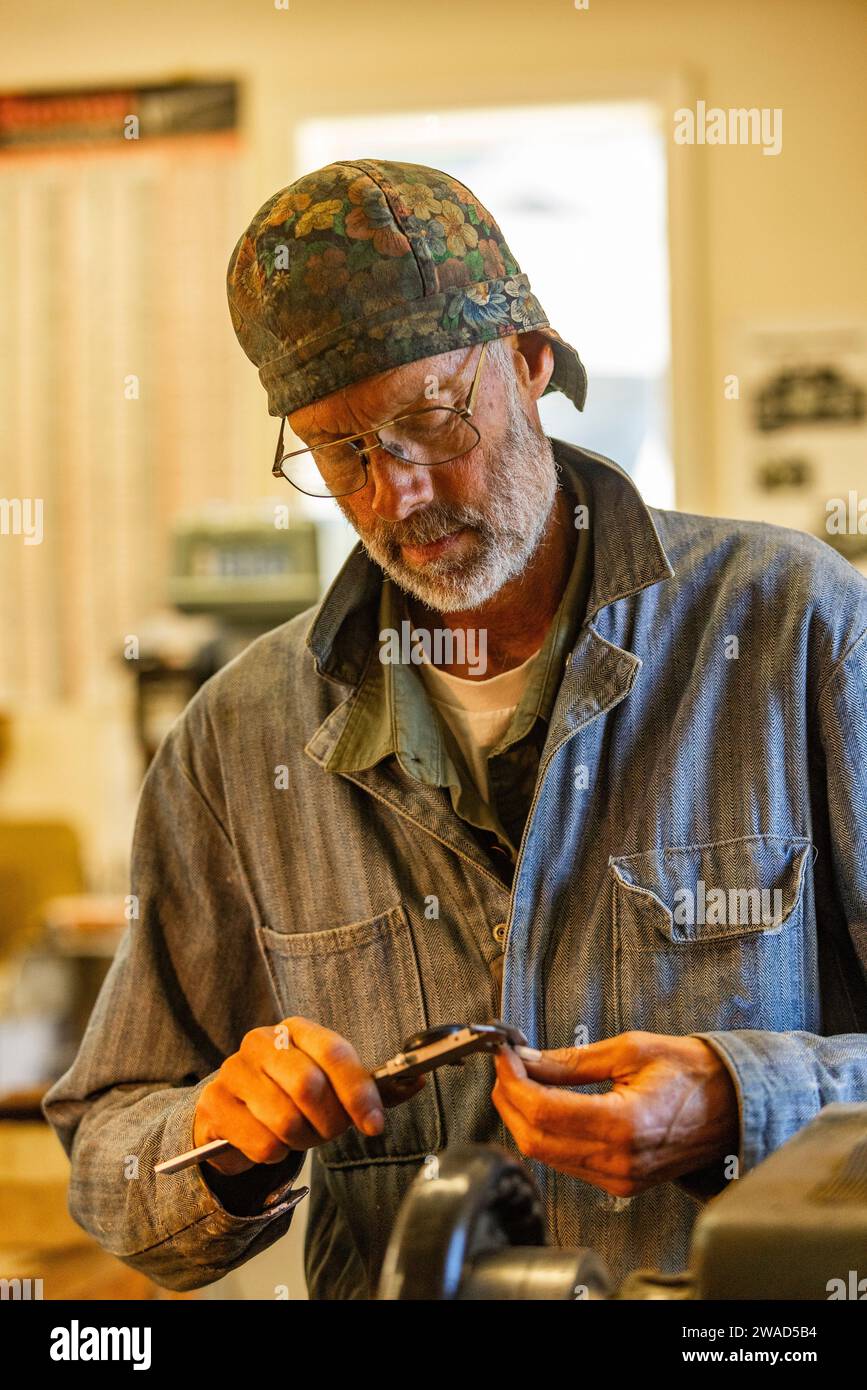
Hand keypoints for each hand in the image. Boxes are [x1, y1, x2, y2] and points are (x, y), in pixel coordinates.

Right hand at [194, 1016, 424, 1174]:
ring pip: (285, 1121)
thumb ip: (373, 1087)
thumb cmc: (291, 1097)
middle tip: (328, 1131)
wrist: (233, 1116)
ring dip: (302, 1141)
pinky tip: (271, 1142)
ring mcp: (233, 1071)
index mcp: (296, 1030)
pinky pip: (262, 1143)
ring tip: (300, 1136)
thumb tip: (416, 1081)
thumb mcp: (333, 1087)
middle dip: (328, 1122)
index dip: (359, 1092)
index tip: (375, 1125)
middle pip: (309, 1087)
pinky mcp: (214, 1104)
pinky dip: (275, 1154)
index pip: (334, 1052)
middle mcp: (261, 1042)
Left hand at [492, 1031, 738, 1196]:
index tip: (504, 1055)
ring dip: (523, 1117)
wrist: (734, 1105)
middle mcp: (619, 1162)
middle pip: (535, 1139)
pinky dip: (546, 1133)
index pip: (543, 1111)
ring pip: (545, 1155)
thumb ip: (573, 1061)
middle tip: (507, 1065)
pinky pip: (566, 1163)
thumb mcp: (631, 1050)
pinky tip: (545, 1104)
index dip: (513, 1081)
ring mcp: (619, 1180)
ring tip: (523, 1079)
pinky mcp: (620, 1184)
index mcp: (624, 1125)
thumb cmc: (692, 1073)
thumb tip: (527, 1060)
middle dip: (509, 1099)